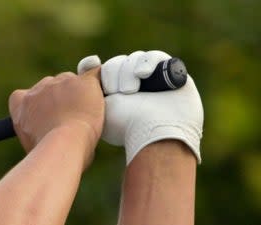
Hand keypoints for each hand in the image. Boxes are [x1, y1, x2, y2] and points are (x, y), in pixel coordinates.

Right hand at [9, 69, 103, 166]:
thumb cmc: (49, 154)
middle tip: (69, 117)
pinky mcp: (84, 82)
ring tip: (86, 116)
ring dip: (78, 94)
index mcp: (21, 104)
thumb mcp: (33, 144)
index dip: (35, 104)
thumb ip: (39, 133)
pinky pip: (95, 75)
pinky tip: (102, 96)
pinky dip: (98, 84)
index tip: (43, 114)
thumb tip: (52, 139)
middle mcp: (38, 89)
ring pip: (72, 81)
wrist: (63, 145)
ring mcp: (62, 82)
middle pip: (50, 85)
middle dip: (59, 98)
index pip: (23, 95)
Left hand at [78, 51, 202, 163]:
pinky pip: (156, 57)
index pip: (106, 70)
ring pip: (135, 59)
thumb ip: (90, 85)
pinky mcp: (171, 74)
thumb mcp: (100, 105)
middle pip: (119, 63)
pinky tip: (143, 74)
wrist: (155, 132)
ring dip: (129, 71)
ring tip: (132, 90)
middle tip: (122, 93)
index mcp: (115, 95)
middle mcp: (134, 86)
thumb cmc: (124, 124)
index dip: (104, 71)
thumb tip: (89, 61)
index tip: (96, 73)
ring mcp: (153, 80)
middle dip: (116, 74)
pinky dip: (148, 62)